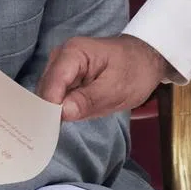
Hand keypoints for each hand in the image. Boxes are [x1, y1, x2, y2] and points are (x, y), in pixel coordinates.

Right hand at [38, 34, 168, 121]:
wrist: (145, 59)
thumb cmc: (135, 71)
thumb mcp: (116, 89)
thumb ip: (88, 100)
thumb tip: (61, 113)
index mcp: (73, 52)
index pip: (51, 85)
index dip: (48, 110)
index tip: (50, 133)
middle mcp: (61, 56)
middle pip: (45, 89)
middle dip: (48, 112)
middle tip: (53, 136)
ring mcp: (61, 66)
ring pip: (47, 94)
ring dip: (53, 112)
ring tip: (59, 130)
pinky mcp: (65, 76)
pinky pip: (55, 95)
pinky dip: (58, 109)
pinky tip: (64, 120)